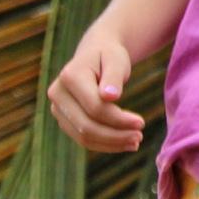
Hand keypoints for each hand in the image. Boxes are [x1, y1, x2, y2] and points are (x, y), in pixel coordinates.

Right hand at [47, 31, 143, 153]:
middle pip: (86, 126)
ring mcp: (57, 109)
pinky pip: (83, 138)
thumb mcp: (116, 60)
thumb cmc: (109, 56)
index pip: (95, 107)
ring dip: (111, 143)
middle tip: (140, 137)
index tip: (141, 123)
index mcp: (69, 76)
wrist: (96, 54)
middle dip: (115, 135)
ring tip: (135, 142)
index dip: (118, 119)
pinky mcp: (64, 119)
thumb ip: (114, 77)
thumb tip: (110, 97)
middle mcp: (57, 94)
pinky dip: (104, 144)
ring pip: (83, 136)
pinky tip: (124, 143)